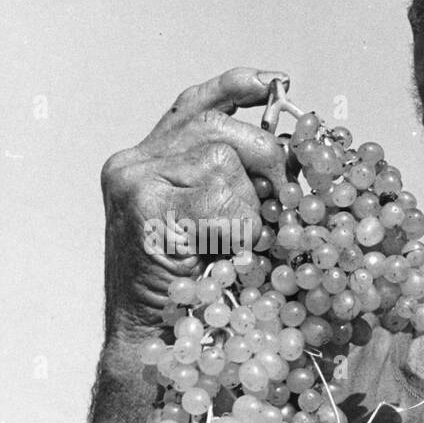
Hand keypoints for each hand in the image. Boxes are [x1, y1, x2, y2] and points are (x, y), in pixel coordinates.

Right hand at [100, 67, 289, 340]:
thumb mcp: (215, 225)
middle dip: (265, 159)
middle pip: (220, 128)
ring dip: (248, 210)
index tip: (275, 81)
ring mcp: (134, 184)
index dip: (236, 87)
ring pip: (224, 162)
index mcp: (147, 161)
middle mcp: (132, 163)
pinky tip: (221, 257)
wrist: (151, 341)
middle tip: (284, 200)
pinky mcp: (146, 209)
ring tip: (232, 248)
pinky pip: (220, 200)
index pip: (194, 105)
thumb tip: (291, 150)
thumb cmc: (194, 291)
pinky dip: (237, 231)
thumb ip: (234, 184)